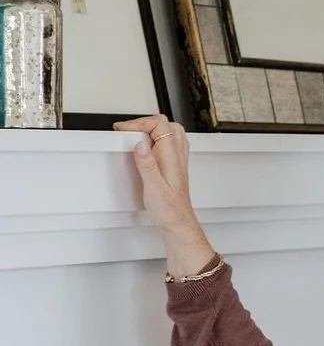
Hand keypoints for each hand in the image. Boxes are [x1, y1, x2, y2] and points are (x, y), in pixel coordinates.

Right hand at [117, 115, 200, 237]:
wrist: (178, 223)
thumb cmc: (169, 210)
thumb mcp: (153, 187)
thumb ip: (147, 164)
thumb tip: (140, 145)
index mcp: (172, 157)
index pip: (160, 125)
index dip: (139, 122)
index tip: (124, 130)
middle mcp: (177, 156)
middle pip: (167, 124)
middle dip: (145, 122)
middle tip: (129, 130)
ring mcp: (177, 160)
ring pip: (170, 132)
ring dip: (152, 129)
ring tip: (135, 135)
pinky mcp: (174, 166)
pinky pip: (170, 144)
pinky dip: (157, 139)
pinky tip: (146, 147)